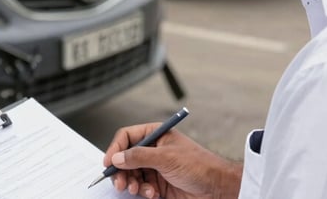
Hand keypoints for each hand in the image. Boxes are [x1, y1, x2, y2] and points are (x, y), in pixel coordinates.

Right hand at [103, 123, 241, 198]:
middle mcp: (154, 150)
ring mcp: (156, 167)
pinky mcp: (158, 184)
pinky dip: (143, 191)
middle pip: (125, 157)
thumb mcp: (166, 157)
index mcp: (156, 135)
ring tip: (136, 189)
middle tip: (120, 182)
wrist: (217, 188)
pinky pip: (141, 187)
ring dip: (132, 183)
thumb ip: (139, 156)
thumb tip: (117, 157)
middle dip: (121, 170)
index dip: (116, 148)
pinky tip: (152, 193)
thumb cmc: (200, 166)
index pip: (127, 136)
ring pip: (131, 174)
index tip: (108, 162)